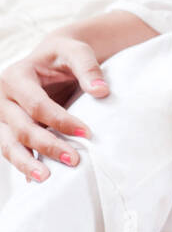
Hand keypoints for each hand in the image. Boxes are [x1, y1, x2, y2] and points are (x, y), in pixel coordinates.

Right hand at [0, 33, 108, 179]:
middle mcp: (3, 98)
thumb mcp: (76, 51)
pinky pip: (12, 150)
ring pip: (8, 144)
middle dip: (47, 145)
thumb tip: (101, 91)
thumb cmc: (64, 55)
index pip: (37, 105)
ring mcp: (2, 117)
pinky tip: (36, 180)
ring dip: (26, 163)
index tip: (87, 135)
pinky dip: (24, 165)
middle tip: (73, 160)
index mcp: (16, 76)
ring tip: (45, 178)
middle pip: (22, 127)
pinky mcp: (7, 130)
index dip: (61, 121)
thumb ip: (88, 68)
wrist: (51, 59)